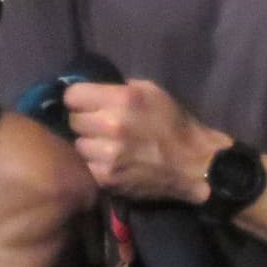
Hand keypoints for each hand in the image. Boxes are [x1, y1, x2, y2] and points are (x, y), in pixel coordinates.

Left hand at [63, 79, 219, 202]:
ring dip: (89, 143)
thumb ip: (119, 88)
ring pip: (77, 144)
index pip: (72, 95)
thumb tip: (92, 90)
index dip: (79, 98)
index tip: (87, 103)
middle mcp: (111, 125)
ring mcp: (107, 155)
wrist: (194, 165)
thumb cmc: (174, 124)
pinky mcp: (106, 178)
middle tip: (100, 125)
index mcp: (122, 99)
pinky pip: (85, 165)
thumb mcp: (152, 92)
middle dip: (84, 120)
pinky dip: (94, 163)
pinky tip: (110, 161)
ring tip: (106, 145)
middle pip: (72, 120)